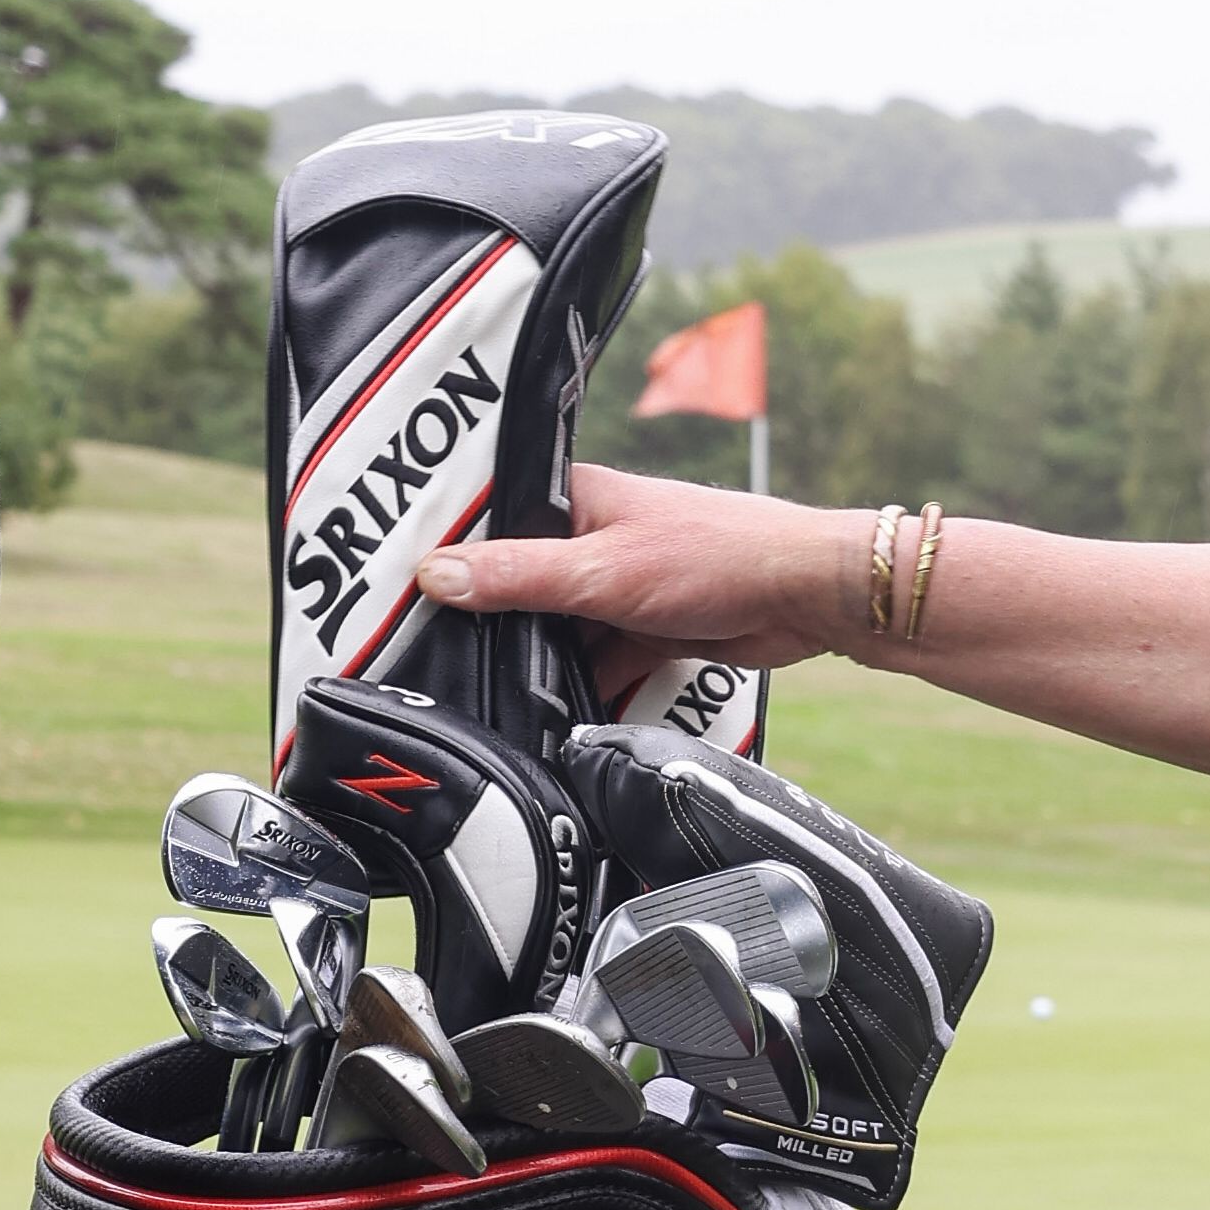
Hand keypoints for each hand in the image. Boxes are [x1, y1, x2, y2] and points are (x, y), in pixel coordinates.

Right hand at [415, 461, 851, 674]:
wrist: (805, 597)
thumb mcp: (600, 571)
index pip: (491, 521)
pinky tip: (551, 713)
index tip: (404, 590)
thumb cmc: (719, 554)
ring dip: (538, 658)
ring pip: (554, 627)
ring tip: (491, 690)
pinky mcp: (641, 627)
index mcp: (576, 496)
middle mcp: (591, 536)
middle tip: (439, 652)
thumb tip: (436, 574)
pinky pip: (592, 659)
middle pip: (517, 581)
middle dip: (491, 619)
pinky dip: (578, 684)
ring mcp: (616, 584)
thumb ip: (518, 577)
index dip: (449, 553)